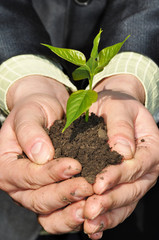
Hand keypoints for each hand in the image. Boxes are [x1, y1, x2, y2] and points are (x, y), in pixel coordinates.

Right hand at [0, 75, 92, 233]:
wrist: (47, 111)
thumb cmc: (34, 110)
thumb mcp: (28, 113)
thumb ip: (30, 132)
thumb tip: (40, 156)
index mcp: (6, 165)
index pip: (27, 175)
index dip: (50, 173)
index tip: (74, 165)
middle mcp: (17, 184)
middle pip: (38, 198)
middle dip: (64, 194)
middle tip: (87, 186)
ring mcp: (33, 192)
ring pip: (49, 210)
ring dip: (71, 209)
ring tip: (91, 202)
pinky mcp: (50, 193)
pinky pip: (60, 209)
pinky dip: (74, 211)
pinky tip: (90, 208)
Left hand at [83, 75, 158, 238]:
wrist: (114, 109)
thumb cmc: (117, 106)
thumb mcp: (118, 107)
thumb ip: (121, 126)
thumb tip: (124, 151)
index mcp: (151, 147)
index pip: (138, 165)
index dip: (119, 175)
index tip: (99, 183)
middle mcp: (147, 167)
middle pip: (133, 188)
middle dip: (111, 200)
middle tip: (91, 209)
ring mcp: (137, 179)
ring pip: (126, 201)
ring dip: (108, 215)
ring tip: (89, 224)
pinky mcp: (123, 186)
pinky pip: (119, 205)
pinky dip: (107, 217)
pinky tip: (92, 228)